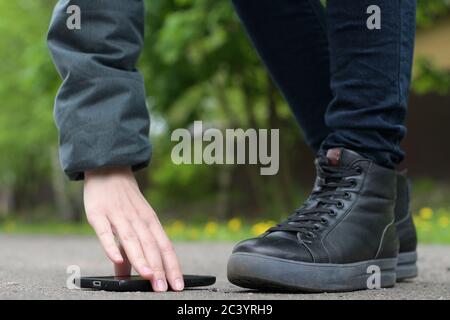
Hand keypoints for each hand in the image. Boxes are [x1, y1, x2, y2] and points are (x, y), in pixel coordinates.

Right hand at [83, 166, 183, 291]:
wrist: (108, 167)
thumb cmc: (124, 199)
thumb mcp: (133, 221)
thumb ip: (131, 250)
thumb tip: (128, 276)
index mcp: (150, 221)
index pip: (165, 247)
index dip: (172, 266)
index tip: (178, 285)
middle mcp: (138, 219)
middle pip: (151, 246)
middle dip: (158, 268)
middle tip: (163, 288)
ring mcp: (119, 215)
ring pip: (132, 240)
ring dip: (141, 259)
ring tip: (148, 277)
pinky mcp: (98, 214)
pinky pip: (105, 231)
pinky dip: (111, 245)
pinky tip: (115, 259)